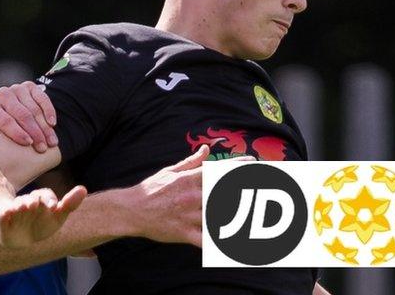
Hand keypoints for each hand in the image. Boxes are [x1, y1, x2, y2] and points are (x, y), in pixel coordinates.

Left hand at [0, 82, 57, 152]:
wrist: (5, 108)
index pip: (5, 120)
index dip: (16, 132)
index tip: (28, 144)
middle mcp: (2, 95)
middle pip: (22, 115)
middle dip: (34, 132)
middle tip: (42, 147)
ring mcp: (17, 89)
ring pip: (34, 109)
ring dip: (44, 127)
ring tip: (51, 142)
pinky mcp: (30, 87)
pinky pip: (42, 98)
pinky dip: (49, 110)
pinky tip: (53, 124)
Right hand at [0, 185, 86, 247]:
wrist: (20, 237)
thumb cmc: (41, 224)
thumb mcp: (57, 217)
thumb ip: (69, 204)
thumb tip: (83, 188)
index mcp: (41, 200)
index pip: (45, 195)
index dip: (49, 199)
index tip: (53, 206)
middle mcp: (27, 202)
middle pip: (31, 199)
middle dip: (33, 201)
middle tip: (34, 204)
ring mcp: (14, 210)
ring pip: (17, 205)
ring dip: (20, 205)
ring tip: (23, 207)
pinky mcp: (3, 220)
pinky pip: (2, 216)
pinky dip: (4, 214)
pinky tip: (7, 213)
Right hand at [127, 146, 253, 246]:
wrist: (131, 210)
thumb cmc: (151, 189)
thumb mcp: (170, 171)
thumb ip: (191, 162)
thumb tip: (206, 150)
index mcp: (189, 179)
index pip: (220, 171)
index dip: (240, 166)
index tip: (255, 163)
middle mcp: (192, 196)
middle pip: (225, 193)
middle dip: (246, 190)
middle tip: (263, 188)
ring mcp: (189, 216)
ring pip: (220, 218)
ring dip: (238, 217)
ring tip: (257, 216)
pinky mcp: (184, 233)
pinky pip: (206, 242)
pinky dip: (220, 245)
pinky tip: (233, 246)